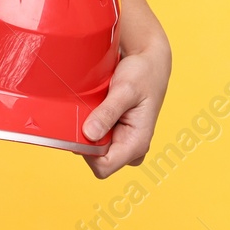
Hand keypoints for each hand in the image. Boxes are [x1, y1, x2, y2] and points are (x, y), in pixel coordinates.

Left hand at [80, 43, 170, 178]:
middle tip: (86, 112)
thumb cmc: (143, 74)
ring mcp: (123, 141)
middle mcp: (131, 147)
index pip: (103, 167)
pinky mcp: (116, 132)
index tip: (80, 129)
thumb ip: (107, 113)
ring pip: (94, 149)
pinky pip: (95, 137)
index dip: (87, 152)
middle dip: (86, 140)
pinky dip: (88, 124)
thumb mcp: (125, 90)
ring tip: (92, 107)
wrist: (149, 62)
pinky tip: (92, 107)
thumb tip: (89, 135)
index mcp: (137, 143)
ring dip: (86, 131)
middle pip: (96, 160)